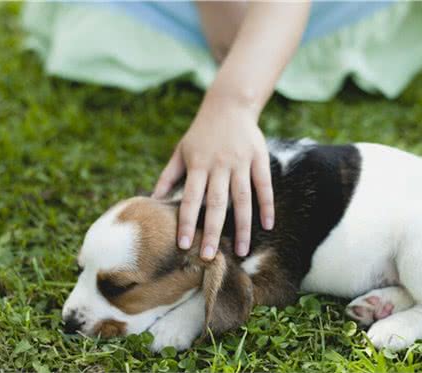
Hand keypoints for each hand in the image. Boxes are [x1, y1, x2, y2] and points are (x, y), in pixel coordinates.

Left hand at [152, 94, 273, 259]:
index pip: (190, 199)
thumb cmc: (201, 132)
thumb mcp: (181, 150)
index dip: (187, 222)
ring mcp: (241, 162)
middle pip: (216, 204)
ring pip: (242, 199)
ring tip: (243, 251)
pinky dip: (267, 205)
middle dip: (213, 232)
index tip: (184, 245)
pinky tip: (268, 225)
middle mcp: (219, 165)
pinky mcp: (259, 158)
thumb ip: (168, 176)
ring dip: (243, 227)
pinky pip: (264, 185)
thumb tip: (152, 200)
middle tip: (210, 257)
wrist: (229, 104)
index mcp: (198, 165)